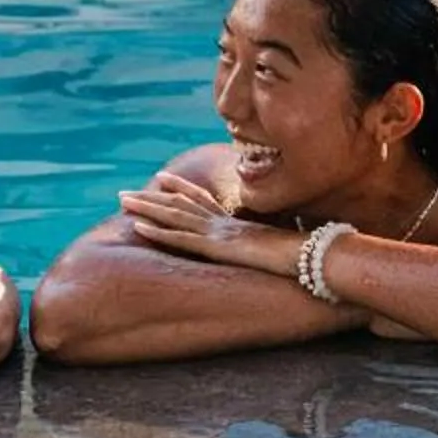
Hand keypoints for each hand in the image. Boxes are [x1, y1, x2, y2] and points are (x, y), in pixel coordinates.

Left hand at [121, 174, 298, 276]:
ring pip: (174, 216)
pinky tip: (137, 226)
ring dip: (146, 208)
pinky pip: (180, 238)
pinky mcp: (217, 247)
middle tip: (125, 192)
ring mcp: (220, 234)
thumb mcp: (284, 250)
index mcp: (239, 225)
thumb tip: (280, 252)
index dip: (181, 191)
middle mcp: (225, 224)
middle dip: (152, 197)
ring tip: (122, 200)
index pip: (204, 202)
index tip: (162, 180)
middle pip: (181, 205)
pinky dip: (157, 231)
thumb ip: (274, 247)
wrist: (316, 256)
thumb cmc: (307, 257)